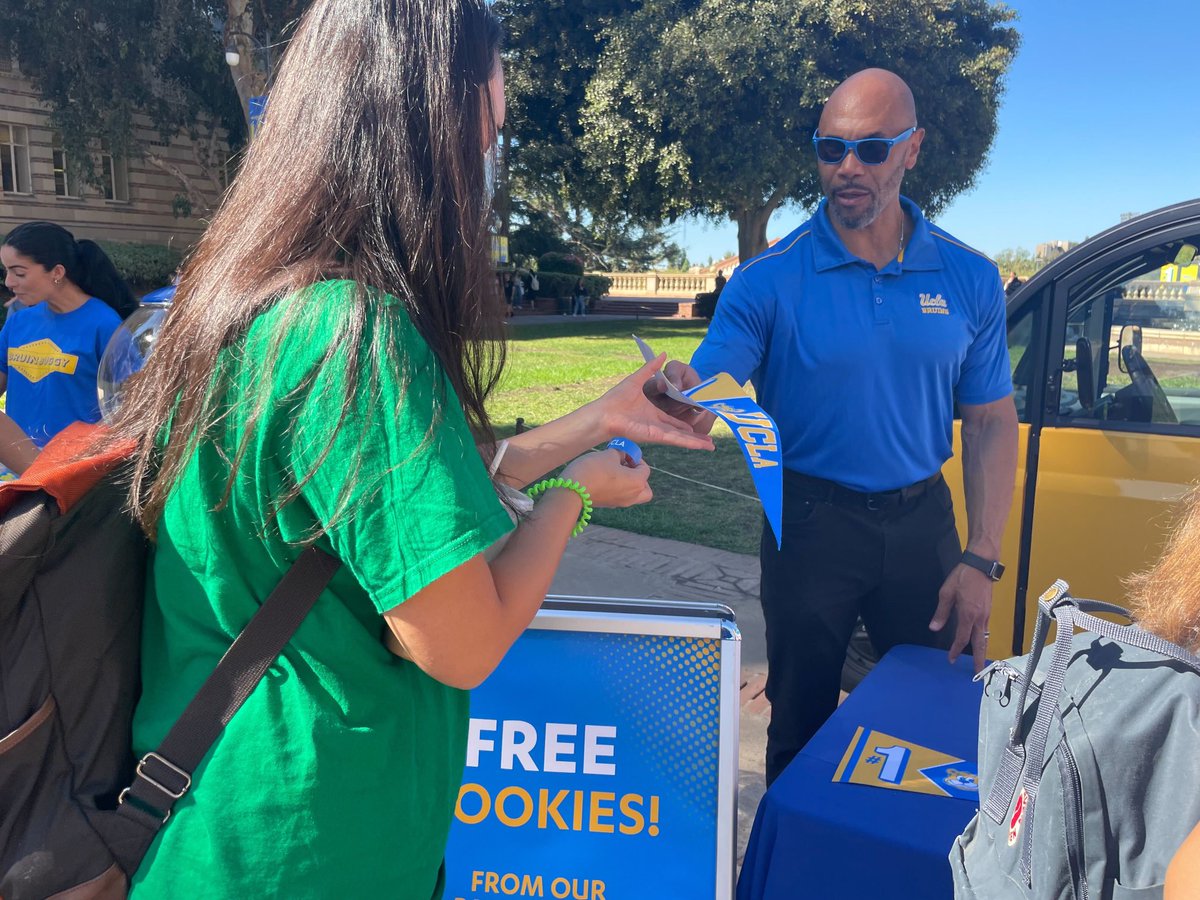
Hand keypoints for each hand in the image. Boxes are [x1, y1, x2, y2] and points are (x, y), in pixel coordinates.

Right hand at [563, 448, 652, 508]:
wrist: (573, 490)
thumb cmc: (594, 469)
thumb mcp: (609, 454)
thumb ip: (620, 453)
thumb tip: (623, 454)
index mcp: (637, 482)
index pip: (645, 469)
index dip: (636, 458)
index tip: (624, 453)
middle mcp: (632, 496)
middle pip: (645, 489)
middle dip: (639, 477)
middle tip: (627, 467)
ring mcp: (620, 503)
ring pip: (634, 495)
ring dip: (629, 484)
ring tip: (615, 472)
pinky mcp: (608, 505)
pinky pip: (620, 497)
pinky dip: (618, 489)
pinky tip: (605, 479)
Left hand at [588, 353, 714, 448]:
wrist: (604, 412)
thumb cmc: (616, 398)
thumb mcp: (637, 379)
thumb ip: (651, 368)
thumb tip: (664, 354)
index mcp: (652, 413)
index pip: (673, 419)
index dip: (685, 422)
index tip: (697, 422)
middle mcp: (657, 424)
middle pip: (680, 431)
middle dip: (695, 436)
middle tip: (710, 440)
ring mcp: (657, 432)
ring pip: (681, 438)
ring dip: (697, 442)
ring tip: (712, 446)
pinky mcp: (656, 436)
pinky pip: (676, 439)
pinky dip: (690, 443)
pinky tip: (702, 445)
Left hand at [929, 563, 992, 673]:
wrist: (982, 565)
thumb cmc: (963, 577)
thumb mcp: (946, 593)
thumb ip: (941, 612)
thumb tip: (934, 627)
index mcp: (968, 615)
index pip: (961, 638)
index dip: (956, 650)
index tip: (951, 659)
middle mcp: (980, 618)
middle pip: (979, 643)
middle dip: (978, 659)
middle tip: (977, 673)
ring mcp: (986, 614)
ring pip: (984, 637)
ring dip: (981, 650)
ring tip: (979, 661)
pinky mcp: (988, 610)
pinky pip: (985, 629)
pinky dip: (983, 639)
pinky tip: (978, 641)